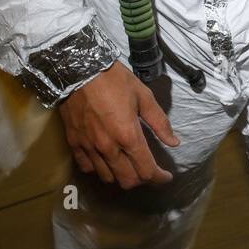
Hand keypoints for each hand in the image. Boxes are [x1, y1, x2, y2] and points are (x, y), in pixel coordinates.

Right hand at [58, 60, 179, 188]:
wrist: (80, 68)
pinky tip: (105, 160)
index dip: (160, 178)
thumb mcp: (143, 96)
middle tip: (148, 169)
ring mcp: (89, 147)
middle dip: (142, 179)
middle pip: (128, 180)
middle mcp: (108, 147)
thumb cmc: (114, 79)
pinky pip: (87, 167)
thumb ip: (159, 122)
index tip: (166, 176)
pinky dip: (98, 169)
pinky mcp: (74, 142)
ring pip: (107, 177)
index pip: (147, 170)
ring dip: (121, 176)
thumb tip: (174, 142)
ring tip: (128, 165)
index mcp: (128, 135)